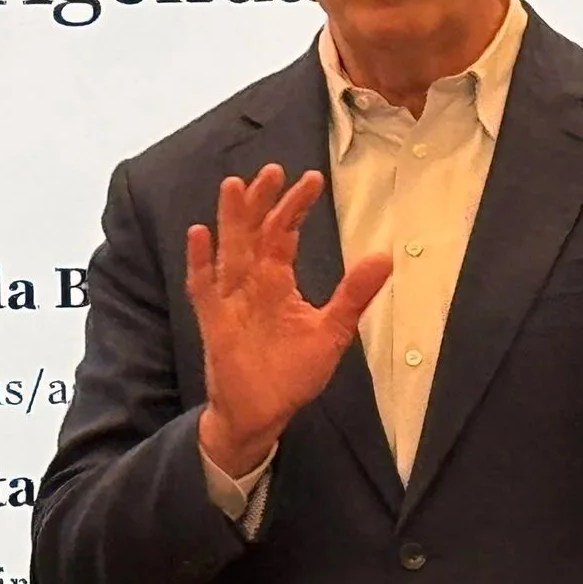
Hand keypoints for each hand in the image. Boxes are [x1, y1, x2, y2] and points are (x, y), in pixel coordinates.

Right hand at [187, 164, 390, 476]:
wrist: (261, 413)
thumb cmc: (291, 373)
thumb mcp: (332, 332)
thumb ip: (353, 295)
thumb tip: (384, 257)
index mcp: (278, 281)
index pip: (285, 234)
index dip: (296, 206)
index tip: (312, 179)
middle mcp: (252, 283)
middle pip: (254, 232)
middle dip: (262, 202)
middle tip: (272, 170)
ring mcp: (230, 300)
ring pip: (229, 250)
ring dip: (231, 219)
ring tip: (235, 185)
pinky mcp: (213, 321)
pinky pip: (203, 287)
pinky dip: (199, 262)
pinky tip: (198, 234)